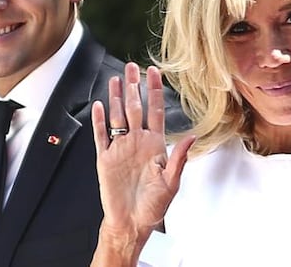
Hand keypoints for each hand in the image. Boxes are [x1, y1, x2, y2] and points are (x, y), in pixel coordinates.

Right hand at [92, 62, 194, 241]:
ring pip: (117, 117)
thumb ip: (179, 158)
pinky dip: (100, 121)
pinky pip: (101, 136)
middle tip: (131, 66)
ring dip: (116, 98)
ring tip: (115, 79)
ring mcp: (120, 149)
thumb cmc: (153, 206)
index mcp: (155, 145)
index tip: (155, 72)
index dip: (155, 91)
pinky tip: (99, 105)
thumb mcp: (171, 183)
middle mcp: (137, 142)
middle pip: (134, 107)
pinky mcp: (105, 159)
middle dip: (133, 86)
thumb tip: (191, 137)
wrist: (132, 223)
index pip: (155, 111)